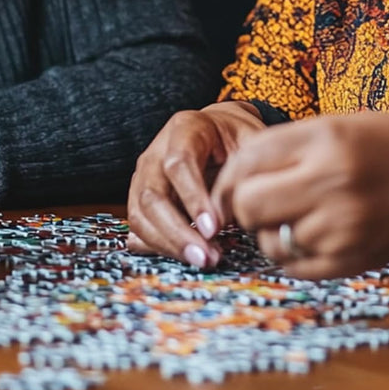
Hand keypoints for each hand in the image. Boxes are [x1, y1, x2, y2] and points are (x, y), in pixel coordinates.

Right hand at [127, 101, 265, 266]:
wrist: (219, 130)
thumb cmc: (236, 137)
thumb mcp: (249, 142)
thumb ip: (239, 175)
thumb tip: (225, 218)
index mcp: (184, 129)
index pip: (178, 163)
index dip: (193, 198)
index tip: (214, 228)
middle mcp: (156, 152)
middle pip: (152, 194)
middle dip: (177, 232)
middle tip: (206, 257)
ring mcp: (144, 175)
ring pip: (140, 214)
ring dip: (168, 244)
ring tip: (203, 260)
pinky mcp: (141, 198)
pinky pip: (140, 227)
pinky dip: (160, 246)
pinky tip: (186, 256)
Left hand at [211, 112, 388, 277]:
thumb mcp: (344, 124)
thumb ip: (293, 145)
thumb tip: (236, 174)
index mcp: (326, 138)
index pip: (247, 159)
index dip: (229, 174)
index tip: (230, 183)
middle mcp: (331, 181)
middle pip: (247, 204)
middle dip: (241, 205)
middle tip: (255, 204)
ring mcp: (343, 226)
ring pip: (269, 240)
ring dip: (270, 232)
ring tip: (295, 217)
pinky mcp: (354, 260)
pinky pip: (296, 268)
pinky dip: (292, 255)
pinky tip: (310, 237)